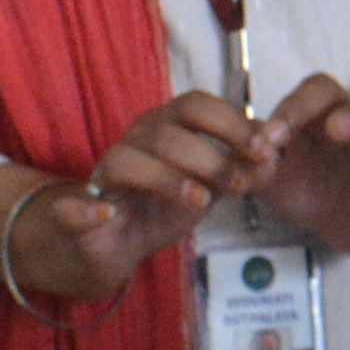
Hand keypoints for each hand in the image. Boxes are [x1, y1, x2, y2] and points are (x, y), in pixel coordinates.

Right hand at [0, 93, 279, 304]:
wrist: (114, 244)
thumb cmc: (166, 204)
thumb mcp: (212, 185)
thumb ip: (244, 168)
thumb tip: (278, 151)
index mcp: (167, 127)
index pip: (196, 104)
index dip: (232, 123)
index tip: (267, 149)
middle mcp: (134, 141)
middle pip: (168, 133)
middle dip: (210, 156)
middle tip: (240, 183)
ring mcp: (103, 175)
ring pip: (128, 161)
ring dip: (168, 179)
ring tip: (201, 201)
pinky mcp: (74, 213)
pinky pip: (71, 207)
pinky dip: (87, 210)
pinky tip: (107, 215)